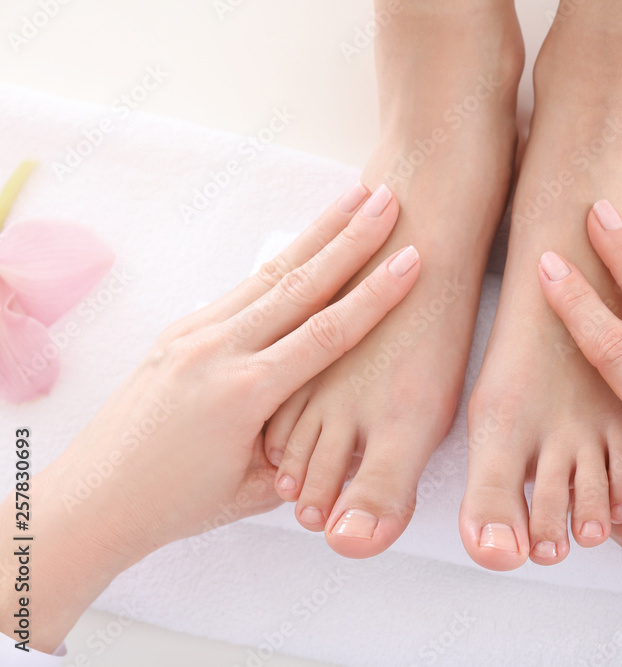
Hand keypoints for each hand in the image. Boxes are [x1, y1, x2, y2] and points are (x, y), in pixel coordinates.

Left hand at [1, 184, 420, 652]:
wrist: (94, 497)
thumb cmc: (175, 503)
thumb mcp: (253, 491)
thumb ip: (306, 454)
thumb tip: (347, 432)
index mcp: (247, 393)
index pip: (328, 333)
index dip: (375, 295)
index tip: (411, 260)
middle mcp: (220, 351)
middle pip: (301, 283)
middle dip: (350, 238)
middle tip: (387, 199)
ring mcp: (196, 334)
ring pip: (269, 274)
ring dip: (315, 234)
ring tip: (351, 199)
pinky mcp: (181, 332)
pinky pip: (242, 290)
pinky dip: (280, 262)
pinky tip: (304, 246)